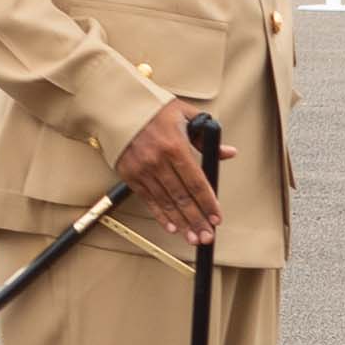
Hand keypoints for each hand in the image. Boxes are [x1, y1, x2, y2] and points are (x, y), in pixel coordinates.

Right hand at [109, 98, 224, 246]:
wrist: (116, 108)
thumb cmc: (153, 109)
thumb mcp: (186, 115)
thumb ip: (206, 137)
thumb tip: (227, 153)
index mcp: (175, 145)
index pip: (196, 182)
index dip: (208, 203)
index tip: (216, 217)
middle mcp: (158, 161)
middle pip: (182, 197)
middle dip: (197, 219)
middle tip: (207, 236)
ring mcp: (142, 170)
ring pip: (166, 202)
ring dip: (181, 222)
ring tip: (193, 237)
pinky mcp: (130, 175)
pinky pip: (149, 200)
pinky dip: (161, 215)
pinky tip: (172, 227)